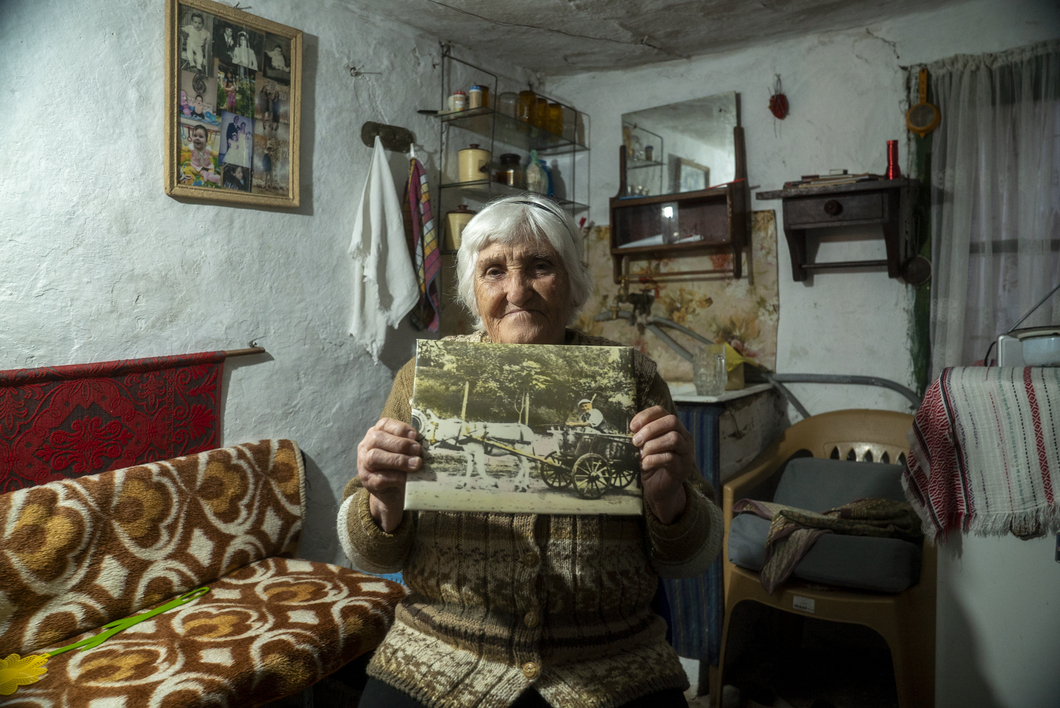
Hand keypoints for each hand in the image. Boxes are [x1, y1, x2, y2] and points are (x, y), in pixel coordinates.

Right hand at [357, 417, 421, 531]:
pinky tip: (408, 478)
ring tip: (416, 464)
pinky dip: (396, 477)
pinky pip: (380, 478)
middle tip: (418, 450)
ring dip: (399, 460)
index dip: (400, 428)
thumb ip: (410, 444)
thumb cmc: (400, 466)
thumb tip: (427, 441)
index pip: (384, 424)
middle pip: (377, 439)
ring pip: (375, 457)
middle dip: (400, 444)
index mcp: (375, 434)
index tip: (416, 436)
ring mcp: (364, 465)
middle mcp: (366, 447)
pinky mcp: (368, 482)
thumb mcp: (404, 452)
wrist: (391, 492)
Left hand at [630, 406, 692, 524]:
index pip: (662, 411)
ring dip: (652, 445)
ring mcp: (686, 453)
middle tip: (635, 441)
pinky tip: (645, 465)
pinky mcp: (683, 468)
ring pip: (673, 438)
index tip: (632, 427)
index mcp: (674, 428)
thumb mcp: (644, 446)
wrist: (659, 490)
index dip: (646, 416)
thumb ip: (642, 436)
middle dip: (650, 429)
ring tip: (642, 455)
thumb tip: (632, 429)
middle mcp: (684, 438)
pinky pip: (670, 458)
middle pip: (672, 421)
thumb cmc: (651, 465)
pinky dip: (653, 460)